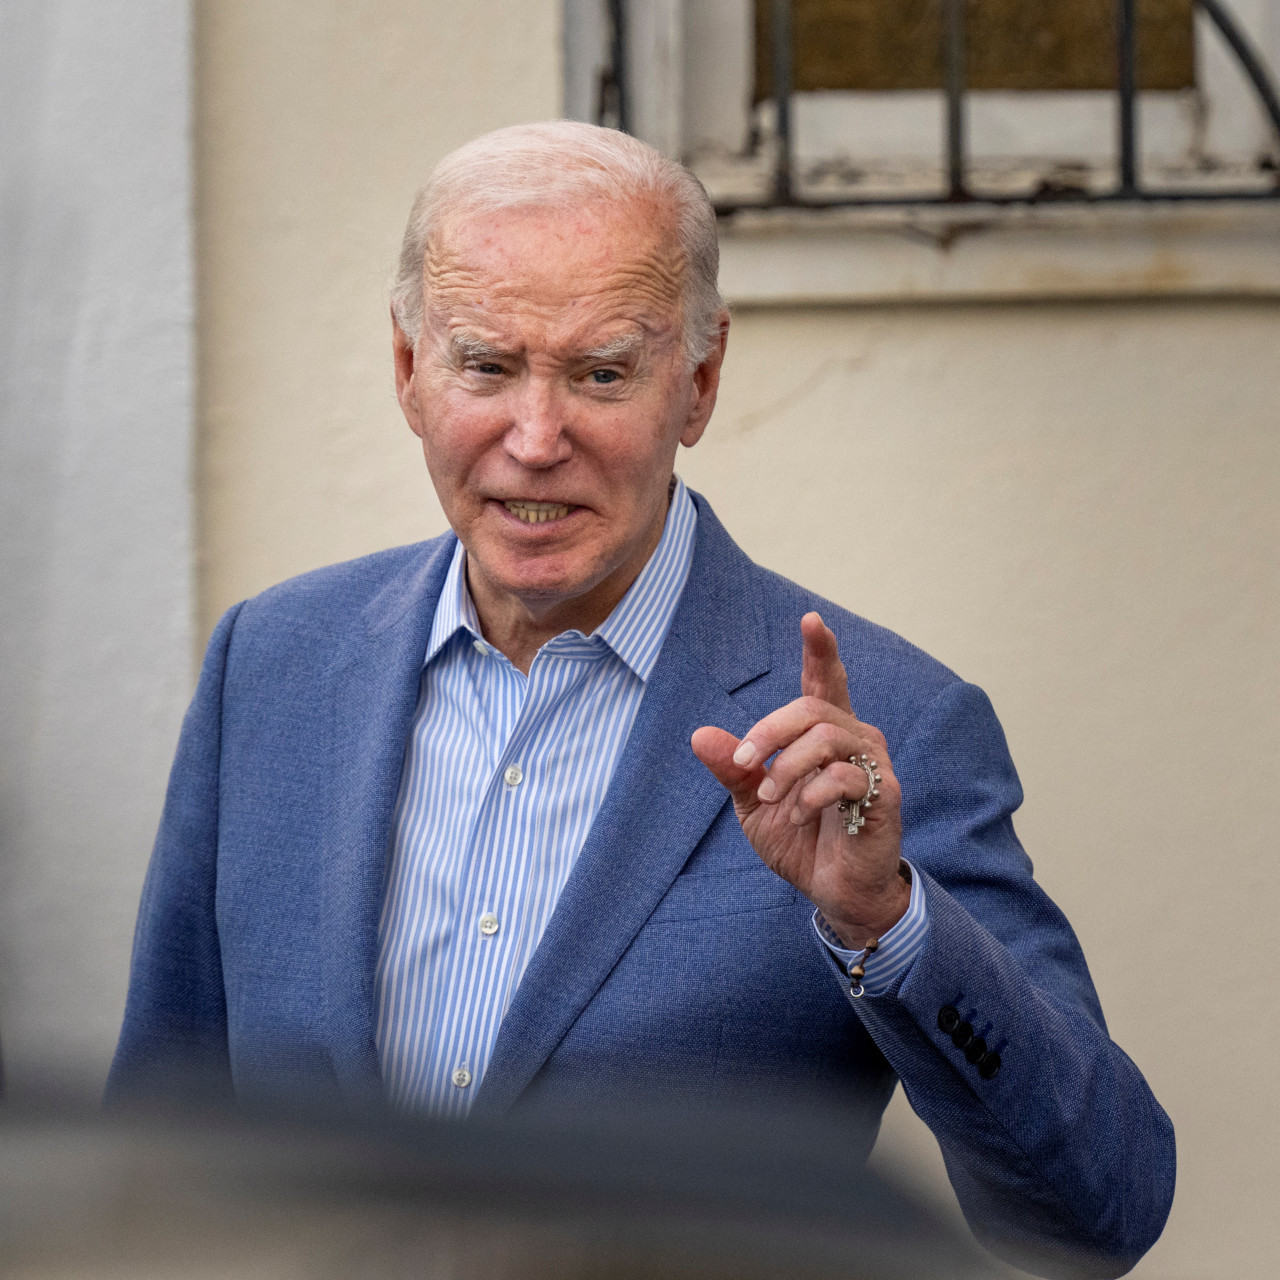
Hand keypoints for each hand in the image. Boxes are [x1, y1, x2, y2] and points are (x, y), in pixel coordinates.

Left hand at [691, 612, 907, 946]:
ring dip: (787, 765)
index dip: (819, 650)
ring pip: (826, 735)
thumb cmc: (801, 841)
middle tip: (744, 762)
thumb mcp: (754, 803)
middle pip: (811, 707)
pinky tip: (801, 814)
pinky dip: (811, 795)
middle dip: (768, 730)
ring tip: (773, 795)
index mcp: (824, 735)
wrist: (834, 892)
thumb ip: (734, 768)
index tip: (810, 619)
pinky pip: (844, 776)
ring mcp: (873, 765)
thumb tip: (698, 735)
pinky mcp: (884, 794)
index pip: (824, 682)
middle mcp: (855, 739)